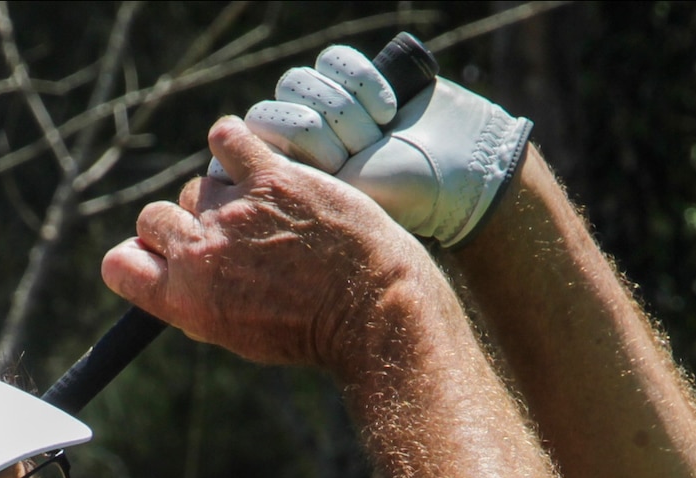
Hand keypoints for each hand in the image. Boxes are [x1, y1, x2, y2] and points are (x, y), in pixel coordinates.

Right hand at [101, 117, 432, 372]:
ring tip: (261, 213)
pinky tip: (247, 157)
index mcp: (186, 300)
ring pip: (198, 187)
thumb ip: (196, 301)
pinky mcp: (272, 178)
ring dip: (221, 195)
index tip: (163, 255)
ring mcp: (236, 213)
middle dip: (181, 225)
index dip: (139, 256)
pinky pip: (228, 139)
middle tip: (222, 235)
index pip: (119, 264)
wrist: (373, 310)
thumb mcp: (237, 335)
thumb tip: (168, 272)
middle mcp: (202, 255)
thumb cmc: (312, 330)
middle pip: (154, 218)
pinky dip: (232, 142)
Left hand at [242, 46, 533, 248]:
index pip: (255, 129)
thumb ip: (286, 182)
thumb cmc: (399, 198)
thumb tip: (238, 165)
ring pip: (305, 78)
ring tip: (379, 135)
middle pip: (283, 100)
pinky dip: (365, 81)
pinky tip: (388, 109)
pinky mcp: (354, 78)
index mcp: (287, 169)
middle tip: (363, 152)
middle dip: (329, 127)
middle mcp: (301, 135)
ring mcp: (326, 104)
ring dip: (350, 108)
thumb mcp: (337, 201)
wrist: (457, 173)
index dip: (295, 141)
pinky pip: (335, 59)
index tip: (334, 165)